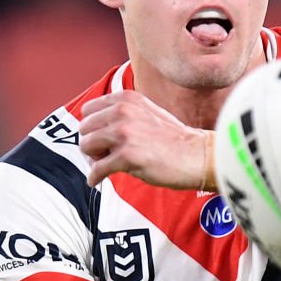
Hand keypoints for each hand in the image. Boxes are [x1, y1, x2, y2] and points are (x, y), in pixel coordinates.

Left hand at [79, 90, 206, 188]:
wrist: (196, 155)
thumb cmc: (174, 140)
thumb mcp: (146, 113)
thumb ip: (122, 115)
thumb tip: (94, 131)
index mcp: (127, 99)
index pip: (88, 110)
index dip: (92, 127)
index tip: (101, 139)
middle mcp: (123, 111)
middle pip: (84, 128)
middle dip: (91, 144)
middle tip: (104, 155)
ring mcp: (124, 133)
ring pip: (86, 146)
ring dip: (92, 160)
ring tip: (105, 165)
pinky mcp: (126, 156)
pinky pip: (97, 169)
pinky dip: (94, 177)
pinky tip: (97, 181)